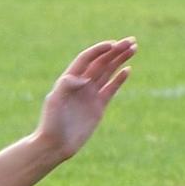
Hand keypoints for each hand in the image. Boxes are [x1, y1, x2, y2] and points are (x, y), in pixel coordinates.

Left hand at [37, 37, 134, 157]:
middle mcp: (81, 84)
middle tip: (132, 41)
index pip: (86, 59)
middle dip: (116, 51)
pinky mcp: (99, 106)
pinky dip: (119, 79)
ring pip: (108, 72)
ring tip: (133, 48)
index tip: (113, 44)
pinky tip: (128, 69)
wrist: (56, 145)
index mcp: (69, 79)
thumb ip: (65, 86)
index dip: (99, 50)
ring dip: (120, 60)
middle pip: (101, 62)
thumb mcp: (55, 102)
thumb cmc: (51, 123)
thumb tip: (80, 77)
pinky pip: (111, 88)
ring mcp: (90, 94)